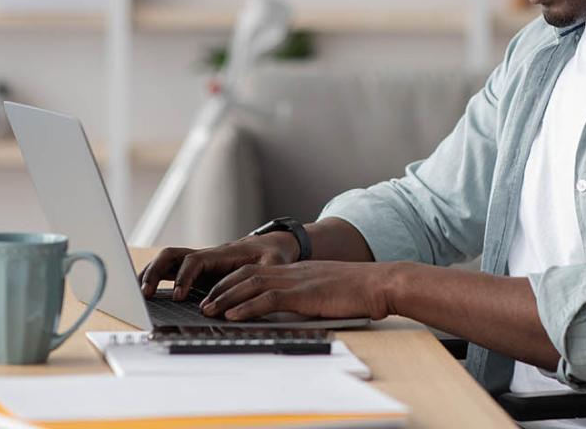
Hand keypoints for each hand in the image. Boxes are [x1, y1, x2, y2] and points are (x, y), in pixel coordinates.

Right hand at [138, 234, 299, 299]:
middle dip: (155, 273)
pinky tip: (146, 294)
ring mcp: (200, 262)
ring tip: (139, 295)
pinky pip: (171, 270)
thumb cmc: (273, 255)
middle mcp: (207, 256)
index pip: (194, 260)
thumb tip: (246, 297)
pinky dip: (156, 278)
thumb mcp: (274, 264)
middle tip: (145, 294)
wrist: (274, 245)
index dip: (184, 277)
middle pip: (172, 256)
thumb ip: (261, 278)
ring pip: (167, 261)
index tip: (178, 295)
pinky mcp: (198, 271)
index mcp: (222, 253)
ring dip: (150, 274)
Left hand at [198, 260, 401, 321]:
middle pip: (247, 273)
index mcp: (299, 269)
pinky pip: (269, 299)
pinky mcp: (304, 294)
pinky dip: (247, 307)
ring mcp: (298, 281)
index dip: (234, 280)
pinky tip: (233, 315)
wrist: (381, 283)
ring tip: (209, 310)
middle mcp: (294, 271)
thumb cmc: (362, 290)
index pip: (257, 269)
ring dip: (227, 297)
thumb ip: (309, 294)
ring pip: (252, 284)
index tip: (218, 292)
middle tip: (204, 302)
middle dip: (222, 288)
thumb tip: (295, 309)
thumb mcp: (329, 289)